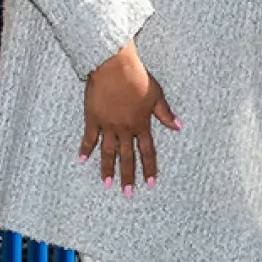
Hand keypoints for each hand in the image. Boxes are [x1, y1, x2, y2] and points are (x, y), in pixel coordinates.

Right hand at [80, 42, 178, 196]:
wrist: (115, 67)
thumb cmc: (138, 78)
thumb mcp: (156, 95)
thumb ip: (165, 114)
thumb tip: (179, 126)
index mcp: (140, 124)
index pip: (147, 151)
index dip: (149, 168)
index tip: (150, 183)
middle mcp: (124, 128)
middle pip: (127, 157)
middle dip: (128, 176)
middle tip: (128, 194)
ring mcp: (108, 125)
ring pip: (108, 152)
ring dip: (107, 169)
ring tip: (107, 185)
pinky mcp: (93, 118)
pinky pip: (89, 137)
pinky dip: (85, 149)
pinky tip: (82, 161)